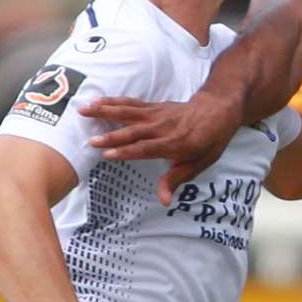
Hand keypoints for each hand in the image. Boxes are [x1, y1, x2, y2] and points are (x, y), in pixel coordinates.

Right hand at [82, 91, 243, 204]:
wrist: (218, 110)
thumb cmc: (208, 141)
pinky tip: (97, 100)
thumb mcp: (199, 164)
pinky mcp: (154, 106)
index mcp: (176, 144)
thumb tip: (164, 201)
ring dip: (105, 111)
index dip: (127, 152)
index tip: (107, 155)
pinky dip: (113, 101)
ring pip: (128, 112)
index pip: (147, 149)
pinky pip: (131, 103)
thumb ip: (177, 180)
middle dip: (112, 136)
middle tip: (91, 141)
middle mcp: (164, 127)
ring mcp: (157, 114)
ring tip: (84, 110)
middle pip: (134, 131)